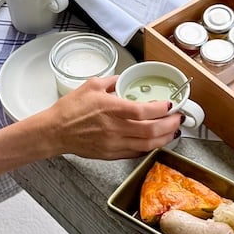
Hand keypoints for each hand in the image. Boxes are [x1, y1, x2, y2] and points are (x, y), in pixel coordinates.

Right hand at [41, 77, 179, 160]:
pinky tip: (155, 141)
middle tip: (178, 118)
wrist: (55, 132)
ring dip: (164, 138)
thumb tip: (124, 79)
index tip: (170, 105)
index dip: (162, 109)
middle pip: (151, 130)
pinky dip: (149, 147)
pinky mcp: (111, 154)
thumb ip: (112, 81)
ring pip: (147, 145)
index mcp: (111, 108)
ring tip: (173, 131)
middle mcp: (115, 128)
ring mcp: (114, 143)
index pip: (143, 110)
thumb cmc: (70, 109)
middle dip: (170, 124)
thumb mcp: (91, 85)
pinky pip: (136, 153)